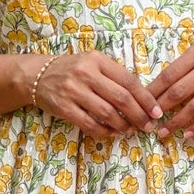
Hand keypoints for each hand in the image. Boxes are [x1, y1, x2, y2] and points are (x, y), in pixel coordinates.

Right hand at [28, 50, 162, 135]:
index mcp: (97, 60)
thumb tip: (141, 100)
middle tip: (147, 126)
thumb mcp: (93, 63)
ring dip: (123, 126)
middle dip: (139, 115)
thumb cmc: (71, 70)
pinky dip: (104, 132)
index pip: (129, 81)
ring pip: (107, 113)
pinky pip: (89, 124)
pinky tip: (112, 133)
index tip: (156, 112)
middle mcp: (86, 73)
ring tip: (130, 130)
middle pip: (121, 98)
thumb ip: (114, 77)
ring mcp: (73, 91)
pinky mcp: (64, 107)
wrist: (37, 75)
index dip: (145, 99)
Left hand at [148, 32, 193, 136]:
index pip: (170, 74)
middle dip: (161, 108)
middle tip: (147, 120)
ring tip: (164, 131)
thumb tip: (161, 85)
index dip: (154, 90)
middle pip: (180, 91)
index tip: (142, 102)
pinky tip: (188, 133)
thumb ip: (186, 63)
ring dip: (177, 121)